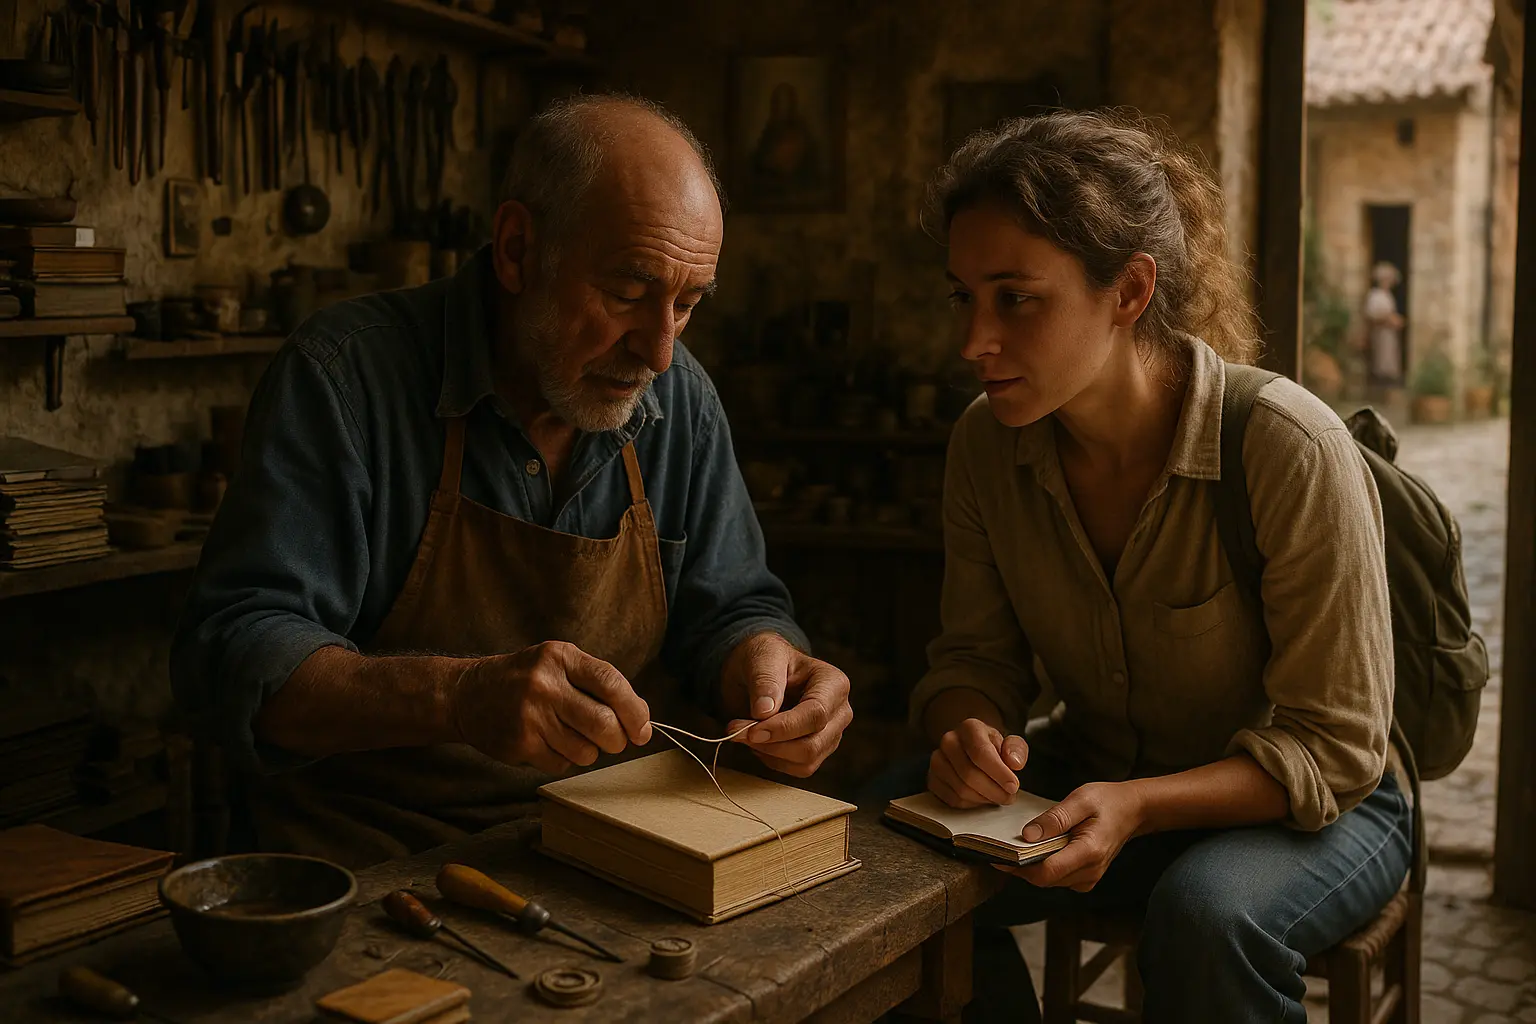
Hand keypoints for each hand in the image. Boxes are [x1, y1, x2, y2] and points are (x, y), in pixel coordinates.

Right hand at [450, 641, 651, 773]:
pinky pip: (562, 764)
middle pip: (603, 724)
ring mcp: (530, 715)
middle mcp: (545, 684)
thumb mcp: (558, 664)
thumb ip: (598, 684)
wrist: (466, 695)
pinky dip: (564, 759)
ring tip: (571, 736)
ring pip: (586, 750)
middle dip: (618, 740)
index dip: (635, 710)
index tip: (643, 729)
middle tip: (615, 741)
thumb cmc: (526, 679)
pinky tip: (547, 742)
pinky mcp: (520, 743)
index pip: (611, 683)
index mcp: (560, 657)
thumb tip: (641, 719)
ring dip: (588, 751)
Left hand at [722, 632, 852, 777]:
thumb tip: (764, 712)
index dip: (783, 728)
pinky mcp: (819, 751)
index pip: (816, 715)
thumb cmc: (765, 658)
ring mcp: (832, 734)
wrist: (760, 671)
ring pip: (805, 763)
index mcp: (833, 684)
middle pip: (812, 745)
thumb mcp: (762, 656)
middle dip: (771, 743)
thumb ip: (765, 680)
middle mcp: (840, 712)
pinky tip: (759, 741)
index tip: (751, 730)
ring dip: (769, 753)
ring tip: (745, 732)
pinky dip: (773, 760)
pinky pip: (798, 770)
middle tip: (736, 730)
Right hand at [928, 718, 1027, 807]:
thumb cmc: (993, 748)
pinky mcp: (932, 779)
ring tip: (997, 796)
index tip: (1013, 786)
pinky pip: (952, 799)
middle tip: (1009, 797)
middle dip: (994, 791)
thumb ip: (1017, 750)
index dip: (998, 773)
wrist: (972, 749)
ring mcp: (937, 760)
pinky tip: (982, 797)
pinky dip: (971, 804)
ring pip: (961, 790)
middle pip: (969, 774)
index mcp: (969, 728)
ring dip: (984, 799)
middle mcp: (949, 741)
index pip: (981, 753)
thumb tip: (1014, 763)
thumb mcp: (1011, 743)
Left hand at [1000, 781, 1145, 891]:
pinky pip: (1057, 878)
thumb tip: (1027, 835)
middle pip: (1044, 879)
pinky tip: (1035, 849)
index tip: (998, 854)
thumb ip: (1054, 818)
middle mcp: (1090, 871)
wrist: (1132, 811)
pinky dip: (1043, 866)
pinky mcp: (1086, 877)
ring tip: (1015, 847)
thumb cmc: (1107, 801)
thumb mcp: (1080, 800)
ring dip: (1030, 867)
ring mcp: (1089, 878)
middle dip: (1020, 867)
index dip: (1019, 867)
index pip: (1046, 872)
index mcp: (1088, 852)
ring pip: (1049, 881)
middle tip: (1000, 848)